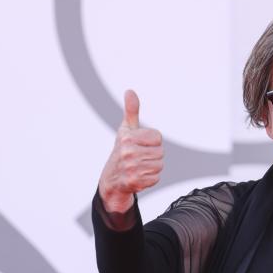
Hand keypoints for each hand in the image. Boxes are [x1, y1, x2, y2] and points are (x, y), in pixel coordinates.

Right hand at [98, 90, 163, 212]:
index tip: (140, 145)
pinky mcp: (135, 182)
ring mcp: (130, 168)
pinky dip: (150, 178)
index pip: (157, 137)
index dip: (152, 141)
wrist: (112, 179)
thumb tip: (130, 91)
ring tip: (139, 166)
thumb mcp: (126, 130)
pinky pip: (156, 177)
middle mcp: (127, 152)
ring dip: (152, 167)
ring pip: (159, 165)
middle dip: (152, 155)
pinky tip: (139, 176)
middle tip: (139, 157)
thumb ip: (131, 111)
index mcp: (127, 138)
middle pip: (160, 152)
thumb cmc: (122, 150)